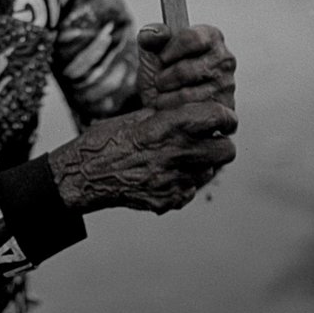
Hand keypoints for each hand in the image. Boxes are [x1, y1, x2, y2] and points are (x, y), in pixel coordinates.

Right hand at [48, 100, 236, 215]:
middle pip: (227, 151)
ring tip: (180, 156)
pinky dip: (184, 181)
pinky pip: (191, 189)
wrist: (86, 175)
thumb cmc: (107, 140)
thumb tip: (194, 112)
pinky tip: (165, 173)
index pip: (217, 118)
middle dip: (222, 143)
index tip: (224, 118)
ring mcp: (176, 181)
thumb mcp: (138, 117)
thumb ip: (169, 117)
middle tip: (210, 139)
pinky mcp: (170, 200)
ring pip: (210, 171)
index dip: (225, 117)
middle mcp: (178, 154)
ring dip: (202, 163)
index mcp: (169, 127)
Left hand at [137, 23, 235, 111]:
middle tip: (160, 81)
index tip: (161, 58)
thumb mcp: (152, 51)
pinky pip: (195, 115)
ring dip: (167, 98)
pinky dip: (177, 114)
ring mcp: (227, 86)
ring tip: (165, 95)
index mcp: (211, 37)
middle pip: (188, 69)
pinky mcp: (225, 111)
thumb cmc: (163, 73)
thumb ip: (150, 37)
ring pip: (189, 95)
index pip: (192, 37)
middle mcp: (225, 59)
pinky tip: (174, 109)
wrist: (163, 104)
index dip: (170, 50)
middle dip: (165, 78)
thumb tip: (154, 33)